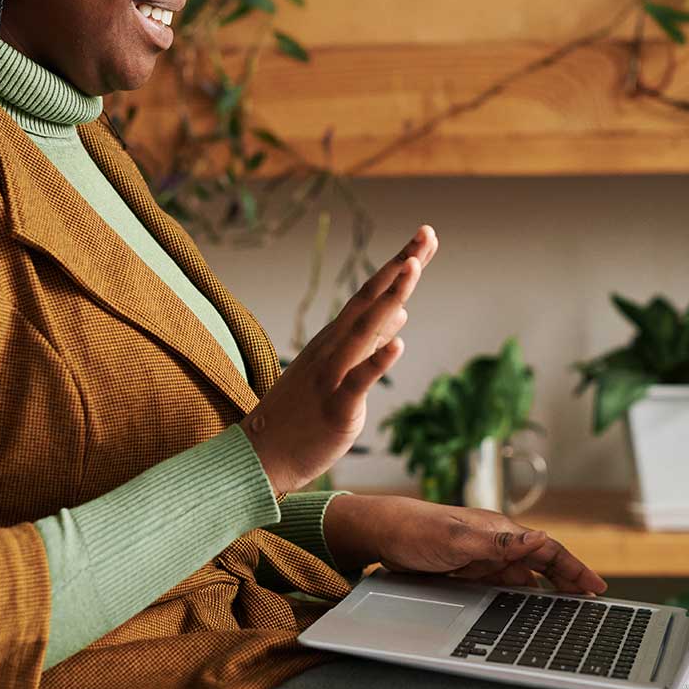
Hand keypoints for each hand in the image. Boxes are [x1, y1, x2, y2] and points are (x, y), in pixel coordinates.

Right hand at [242, 225, 438, 494]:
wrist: (262, 457)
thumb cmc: (302, 415)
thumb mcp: (340, 371)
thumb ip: (372, 342)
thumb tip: (403, 311)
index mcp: (336, 340)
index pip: (371, 294)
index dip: (398, 265)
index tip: (425, 237)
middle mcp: (333, 348)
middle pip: (369, 299)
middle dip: (399, 266)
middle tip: (426, 232)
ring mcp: (331, 375)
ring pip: (364, 330)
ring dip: (389, 297)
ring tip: (413, 267)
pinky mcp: (335, 407)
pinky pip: (358, 381)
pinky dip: (377, 361)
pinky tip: (399, 346)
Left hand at [322, 495, 606, 594]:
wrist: (381, 534)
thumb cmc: (417, 530)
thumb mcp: (458, 538)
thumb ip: (498, 542)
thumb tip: (539, 538)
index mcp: (500, 532)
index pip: (547, 550)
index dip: (573, 569)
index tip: (595, 587)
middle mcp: (496, 545)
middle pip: (541, 565)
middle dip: (567, 581)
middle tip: (591, 602)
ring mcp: (482, 560)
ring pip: (523, 578)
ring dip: (545, 592)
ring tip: (567, 611)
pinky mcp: (467, 573)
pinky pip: (501, 587)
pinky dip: (519, 599)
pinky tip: (525, 612)